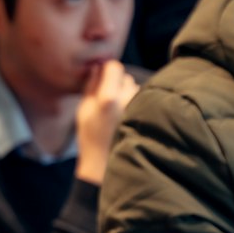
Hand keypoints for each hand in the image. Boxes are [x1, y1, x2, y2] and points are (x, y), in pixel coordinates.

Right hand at [74, 60, 138, 185]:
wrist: (107, 164)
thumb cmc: (91, 138)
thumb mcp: (84, 111)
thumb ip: (90, 86)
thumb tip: (97, 67)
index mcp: (108, 98)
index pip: (115, 67)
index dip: (109, 69)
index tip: (104, 74)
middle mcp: (127, 100)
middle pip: (126, 77)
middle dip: (117, 83)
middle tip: (109, 98)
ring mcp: (140, 108)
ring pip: (135, 88)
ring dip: (128, 94)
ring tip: (118, 112)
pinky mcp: (149, 115)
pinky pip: (142, 100)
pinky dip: (136, 104)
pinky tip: (128, 118)